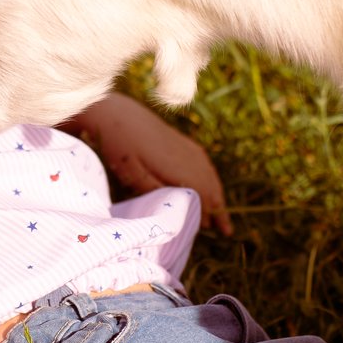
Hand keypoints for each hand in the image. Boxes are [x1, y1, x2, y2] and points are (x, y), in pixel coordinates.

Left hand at [65, 95, 231, 234]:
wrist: (117, 112)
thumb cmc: (119, 144)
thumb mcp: (129, 171)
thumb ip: (151, 188)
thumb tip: (173, 205)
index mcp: (174, 164)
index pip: (201, 191)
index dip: (207, 210)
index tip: (209, 227)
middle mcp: (186, 155)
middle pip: (210, 184)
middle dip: (218, 207)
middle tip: (225, 230)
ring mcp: (185, 146)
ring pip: (209, 173)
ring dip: (216, 193)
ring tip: (219, 214)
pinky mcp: (181, 141)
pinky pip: (203, 163)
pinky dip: (210, 179)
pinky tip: (209, 187)